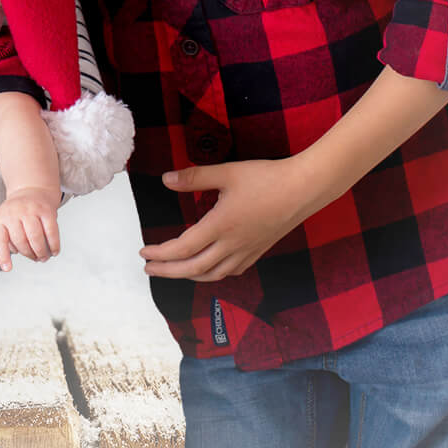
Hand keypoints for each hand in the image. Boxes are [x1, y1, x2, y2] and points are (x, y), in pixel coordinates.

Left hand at [0, 187, 60, 270]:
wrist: (32, 188)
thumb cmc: (17, 212)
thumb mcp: (4, 221)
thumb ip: (5, 240)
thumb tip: (10, 262)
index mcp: (1, 218)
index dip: (3, 255)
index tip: (8, 269)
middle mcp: (14, 213)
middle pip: (21, 241)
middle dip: (29, 254)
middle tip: (36, 259)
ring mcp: (30, 210)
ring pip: (35, 237)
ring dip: (41, 252)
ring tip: (43, 257)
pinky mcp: (46, 210)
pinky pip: (51, 231)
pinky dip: (54, 245)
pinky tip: (54, 251)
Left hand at [140, 158, 324, 282]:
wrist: (304, 189)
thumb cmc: (266, 178)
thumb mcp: (226, 172)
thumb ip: (194, 177)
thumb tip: (165, 179)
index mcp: (220, 225)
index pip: (182, 248)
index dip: (160, 253)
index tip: (144, 252)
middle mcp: (232, 244)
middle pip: (193, 268)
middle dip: (167, 271)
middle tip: (149, 269)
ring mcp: (247, 250)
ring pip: (213, 274)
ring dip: (189, 275)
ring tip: (173, 270)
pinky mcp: (258, 250)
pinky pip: (231, 271)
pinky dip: (213, 273)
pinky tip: (208, 267)